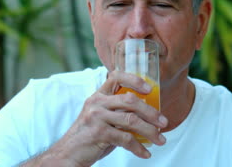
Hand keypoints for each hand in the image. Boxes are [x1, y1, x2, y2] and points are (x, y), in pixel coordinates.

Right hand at [40, 70, 167, 166]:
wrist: (68, 154)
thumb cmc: (88, 137)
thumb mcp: (101, 119)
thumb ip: (119, 113)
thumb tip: (147, 116)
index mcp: (98, 95)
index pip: (116, 76)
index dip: (134, 79)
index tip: (150, 89)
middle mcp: (96, 102)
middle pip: (130, 100)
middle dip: (151, 112)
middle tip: (164, 122)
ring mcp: (96, 117)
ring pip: (132, 120)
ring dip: (150, 131)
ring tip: (161, 139)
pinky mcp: (99, 133)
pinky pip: (126, 139)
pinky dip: (139, 148)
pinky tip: (145, 153)